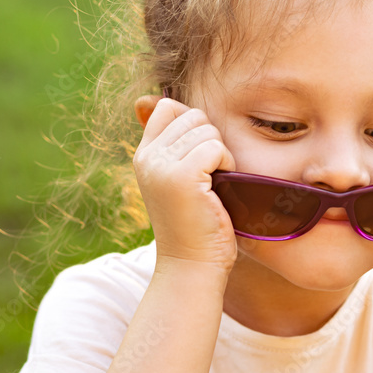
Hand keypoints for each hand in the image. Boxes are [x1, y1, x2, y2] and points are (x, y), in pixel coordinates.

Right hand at [132, 96, 237, 272]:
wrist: (193, 265)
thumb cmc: (196, 225)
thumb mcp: (179, 180)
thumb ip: (178, 147)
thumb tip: (163, 106)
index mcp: (144, 156)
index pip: (169, 108)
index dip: (195, 124)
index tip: (202, 157)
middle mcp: (148, 158)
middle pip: (193, 116)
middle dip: (212, 140)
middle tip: (211, 176)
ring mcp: (162, 166)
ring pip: (207, 130)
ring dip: (221, 154)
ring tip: (214, 184)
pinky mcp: (182, 177)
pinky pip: (216, 147)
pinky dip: (227, 163)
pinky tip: (221, 187)